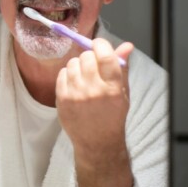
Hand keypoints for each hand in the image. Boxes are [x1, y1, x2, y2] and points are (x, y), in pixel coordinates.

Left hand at [56, 38, 133, 162]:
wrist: (97, 142)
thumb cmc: (113, 116)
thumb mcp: (123, 93)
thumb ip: (123, 67)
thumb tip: (126, 45)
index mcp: (113, 88)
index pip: (105, 55)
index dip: (101, 44)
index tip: (99, 44)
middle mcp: (94, 90)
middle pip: (86, 56)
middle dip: (90, 56)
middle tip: (93, 65)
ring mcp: (76, 95)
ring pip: (72, 63)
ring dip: (78, 65)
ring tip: (84, 76)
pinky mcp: (62, 99)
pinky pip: (61, 74)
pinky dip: (67, 75)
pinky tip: (75, 84)